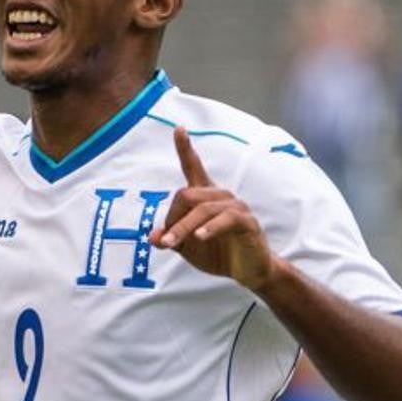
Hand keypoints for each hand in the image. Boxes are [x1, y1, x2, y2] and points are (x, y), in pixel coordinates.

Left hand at [149, 127, 277, 290]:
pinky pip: (226, 218)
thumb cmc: (219, 254)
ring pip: (202, 208)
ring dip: (183, 227)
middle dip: (173, 219)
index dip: (185, 148)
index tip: (179, 129)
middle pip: (187, 194)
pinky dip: (210, 228)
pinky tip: (200, 237)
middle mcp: (221, 196)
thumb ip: (171, 239)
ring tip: (172, 243)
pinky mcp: (247, 222)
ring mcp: (236, 207)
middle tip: (167, 241)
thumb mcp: (188, 249)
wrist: (249, 272)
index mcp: (206, 197)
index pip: (194, 167)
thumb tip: (151, 236)